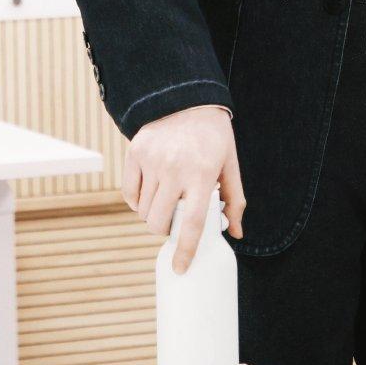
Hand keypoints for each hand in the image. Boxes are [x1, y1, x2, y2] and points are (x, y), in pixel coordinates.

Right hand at [122, 105, 244, 274]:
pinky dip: (137, 202)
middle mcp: (175, 169)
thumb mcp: (230, 164)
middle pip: (160, 222)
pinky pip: (129, 193)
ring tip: (165, 203)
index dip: (185, 251)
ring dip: (153, 216)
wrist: (186, 97)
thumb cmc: (212, 134)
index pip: (191, 224)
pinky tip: (149, 195)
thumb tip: (236, 233)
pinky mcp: (135, 153)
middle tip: (174, 223)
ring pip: (143, 211)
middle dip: (166, 232)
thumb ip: (235, 200)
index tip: (180, 268)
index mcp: (202, 174)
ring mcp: (152, 160)